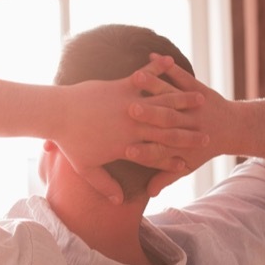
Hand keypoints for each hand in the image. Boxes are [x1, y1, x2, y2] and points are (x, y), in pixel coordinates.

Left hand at [56, 55, 207, 202]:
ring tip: (200, 99)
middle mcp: (132, 125)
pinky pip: (144, 77)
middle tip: (208, 134)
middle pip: (167, 130)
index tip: (190, 163)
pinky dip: (157, 69)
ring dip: (183, 99)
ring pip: (162, 102)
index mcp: (126, 145)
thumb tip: (118, 201)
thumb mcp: (86, 168)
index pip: (157, 155)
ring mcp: (128, 103)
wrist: (56, 114)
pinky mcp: (121, 86)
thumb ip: (104, 184)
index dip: (175, 160)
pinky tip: (169, 62)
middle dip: (189, 132)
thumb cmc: (69, 142)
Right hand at [127, 55, 230, 196]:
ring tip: (138, 78)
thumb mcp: (186, 165)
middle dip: (146, 115)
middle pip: (163, 121)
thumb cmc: (204, 148)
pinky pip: (181, 76)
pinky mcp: (197, 88)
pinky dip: (168, 66)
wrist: (236, 128)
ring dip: (155, 86)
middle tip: (129, 110)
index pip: (156, 150)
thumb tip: (150, 194)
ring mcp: (193, 106)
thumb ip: (164, 178)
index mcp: (179, 145)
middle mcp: (186, 124)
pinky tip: (153, 56)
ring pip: (171, 96)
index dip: (142, 150)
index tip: (125, 149)